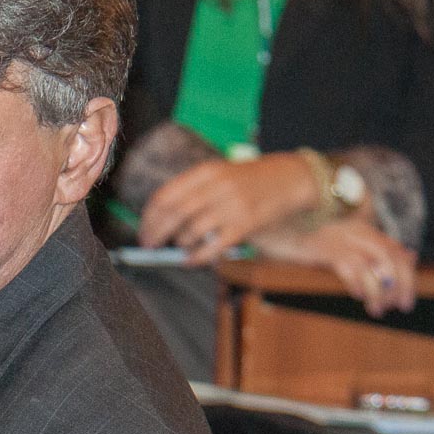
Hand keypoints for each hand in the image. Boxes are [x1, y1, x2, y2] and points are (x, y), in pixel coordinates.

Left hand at [139, 153, 317, 263]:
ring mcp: (232, 206)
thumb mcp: (219, 173)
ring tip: (178, 246)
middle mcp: (217, 187)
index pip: (166, 195)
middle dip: (156, 232)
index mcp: (206, 172)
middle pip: (174, 213)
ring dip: (179, 243)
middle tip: (148, 245)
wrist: (290, 179)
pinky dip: (197, 257)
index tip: (143, 229)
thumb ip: (193, 190)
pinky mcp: (246, 225)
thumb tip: (161, 218)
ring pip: (192, 230)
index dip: (149, 216)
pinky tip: (190, 260)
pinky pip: (213, 246)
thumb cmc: (249, 180)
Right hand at [251, 217, 417, 317]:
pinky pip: (351, 266)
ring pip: (375, 264)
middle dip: (402, 284)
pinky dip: (359, 283)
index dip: (407, 274)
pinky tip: (358, 295)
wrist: (269, 220)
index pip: (395, 249)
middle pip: (391, 257)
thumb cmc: (300, 232)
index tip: (406, 296)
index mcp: (360, 227)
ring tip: (377, 309)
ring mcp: (340, 237)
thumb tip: (404, 255)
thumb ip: (365, 247)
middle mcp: (355, 229)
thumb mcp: (335, 240)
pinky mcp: (324, 247)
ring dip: (381, 291)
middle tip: (402, 306)